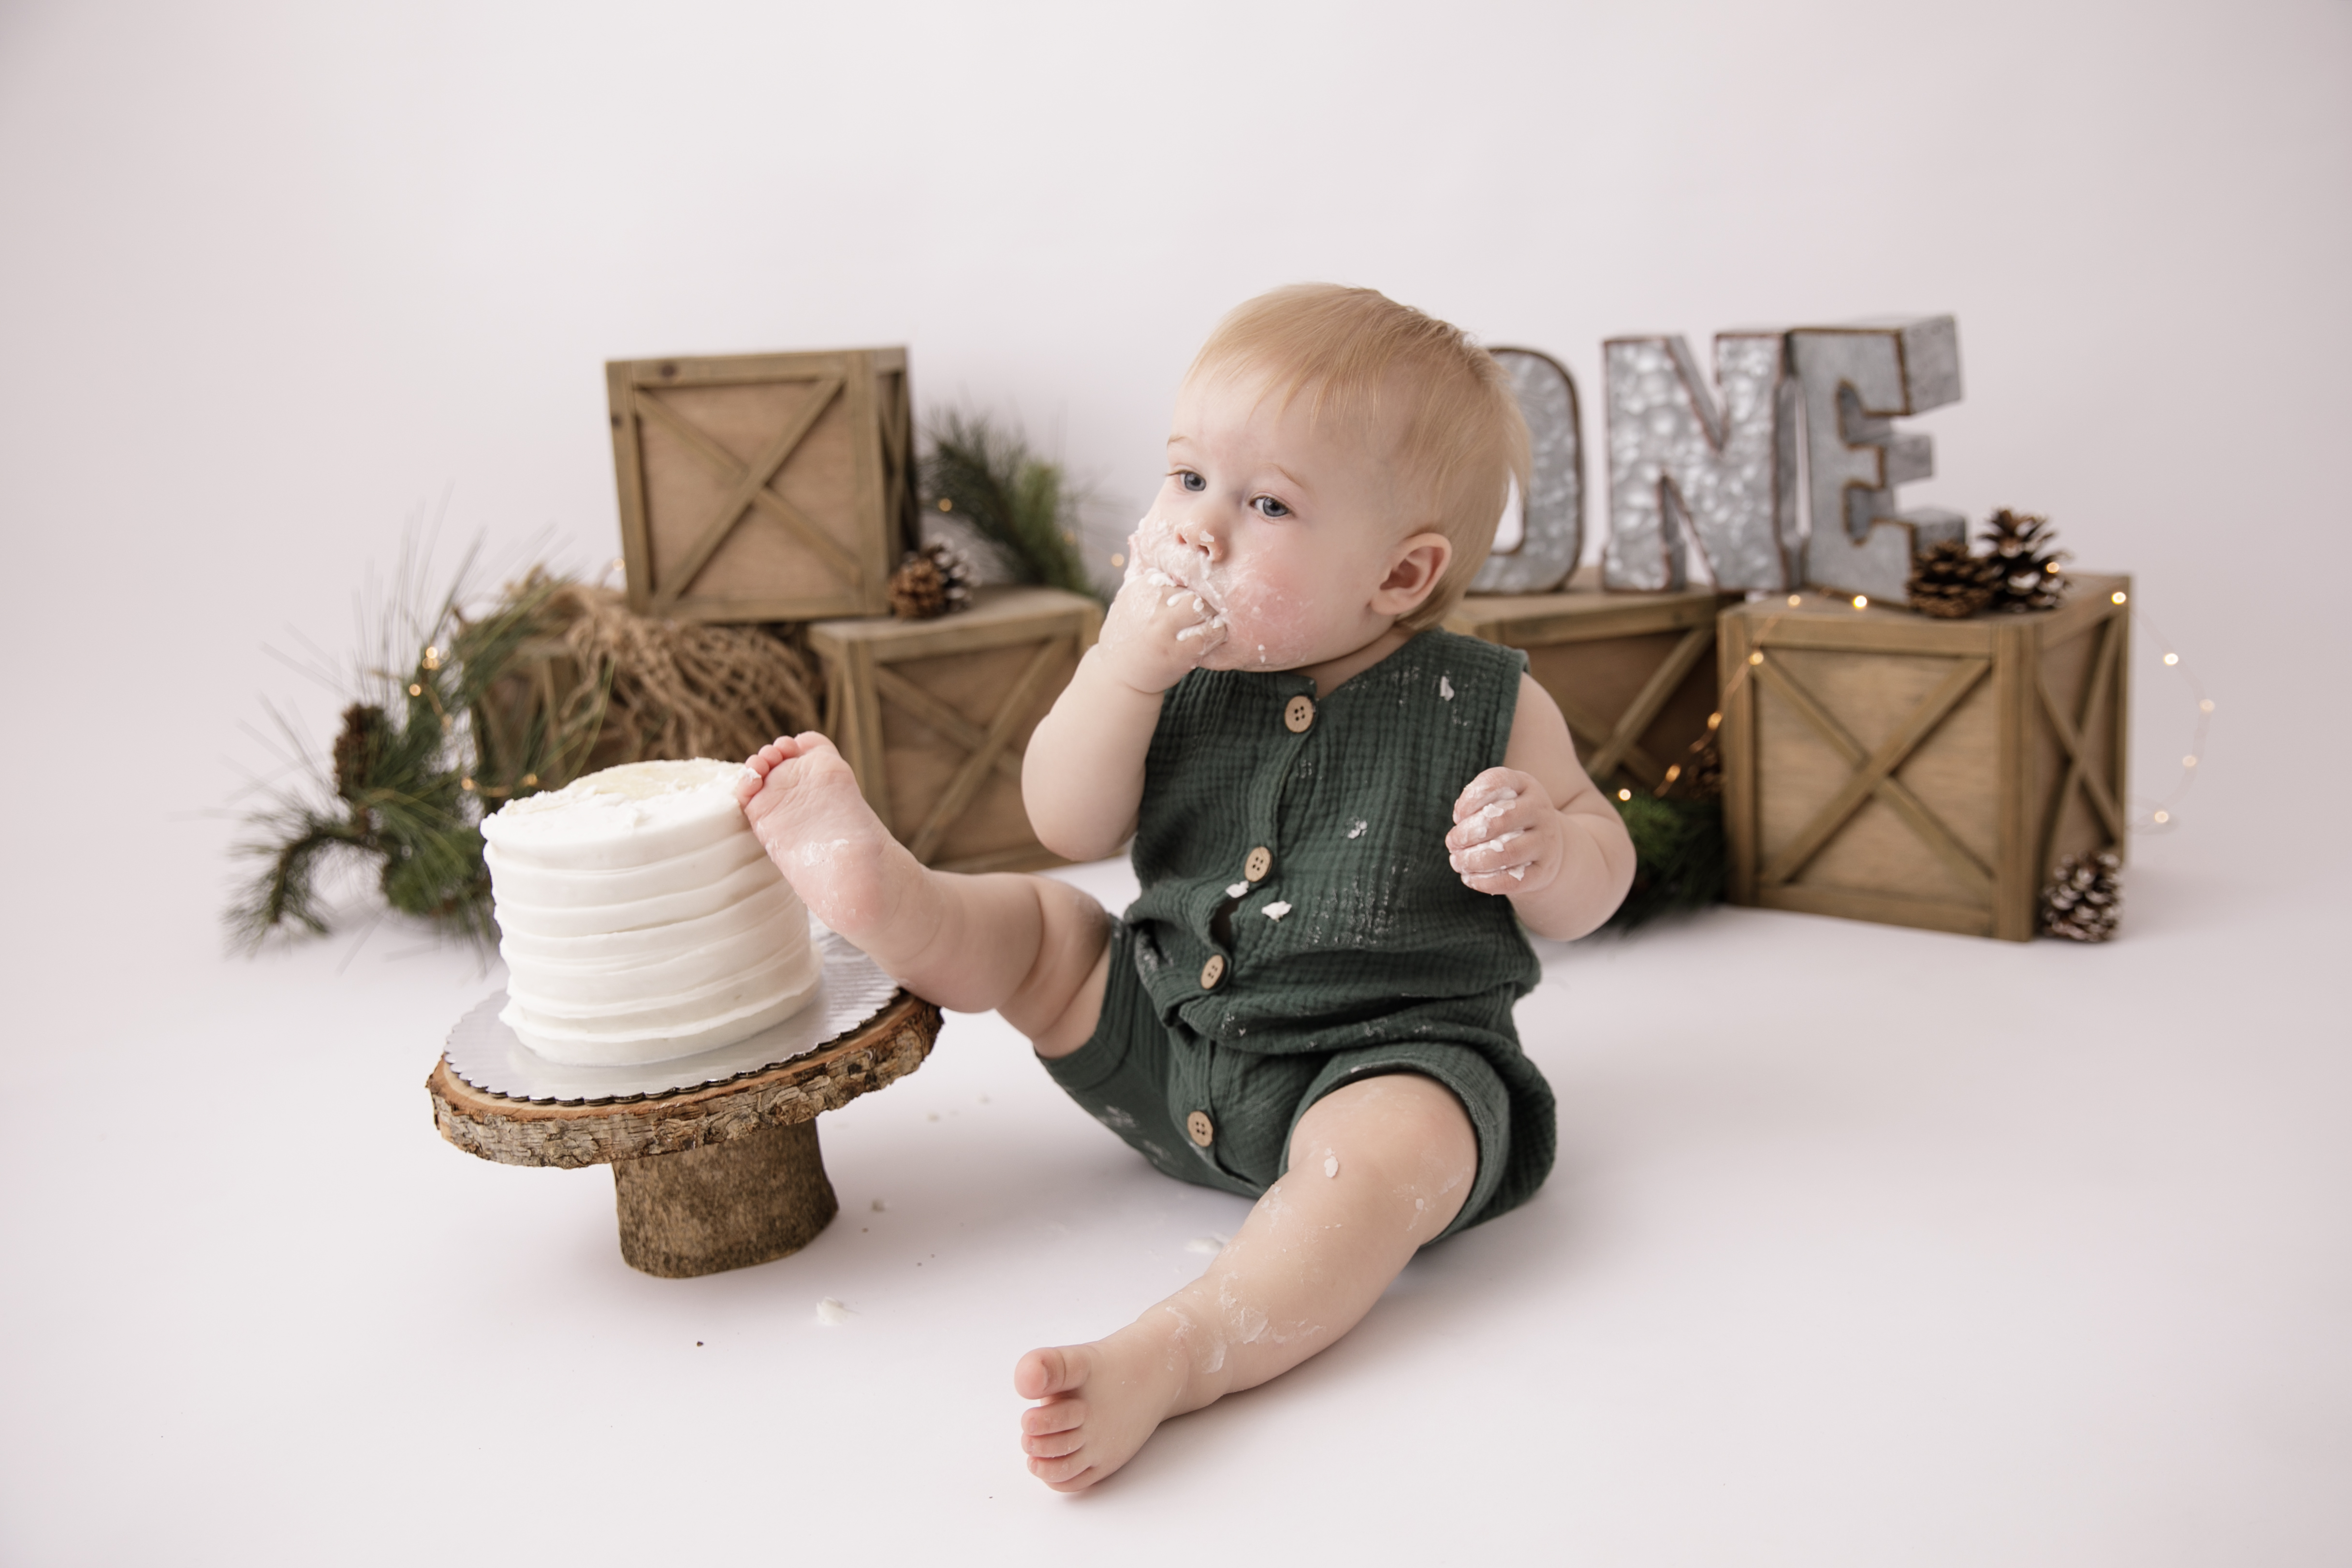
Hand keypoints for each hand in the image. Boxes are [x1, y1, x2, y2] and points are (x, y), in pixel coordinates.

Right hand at [1093, 556, 1227, 693]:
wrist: (1117, 674)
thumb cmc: (1127, 631)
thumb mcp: (1127, 596)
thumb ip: (1137, 566)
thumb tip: (1137, 536)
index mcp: (1144, 585)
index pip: (1181, 568)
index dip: (1195, 577)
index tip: (1200, 585)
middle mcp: (1154, 604)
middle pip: (1197, 587)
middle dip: (1208, 594)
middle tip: (1214, 603)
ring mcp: (1165, 629)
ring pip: (1206, 608)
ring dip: (1214, 614)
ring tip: (1214, 619)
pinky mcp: (1178, 653)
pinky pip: (1211, 634)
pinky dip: (1217, 633)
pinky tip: (1212, 636)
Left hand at [1445, 768, 1562, 895]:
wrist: (1546, 845)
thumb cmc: (1511, 819)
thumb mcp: (1500, 799)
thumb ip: (1477, 803)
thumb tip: (1460, 823)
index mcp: (1525, 785)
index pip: (1496, 782)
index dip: (1470, 799)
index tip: (1457, 816)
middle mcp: (1540, 809)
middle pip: (1499, 820)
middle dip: (1466, 834)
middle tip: (1451, 842)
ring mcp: (1545, 841)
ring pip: (1506, 853)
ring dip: (1473, 860)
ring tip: (1457, 862)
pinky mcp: (1543, 870)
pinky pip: (1513, 880)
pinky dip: (1485, 882)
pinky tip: (1469, 878)